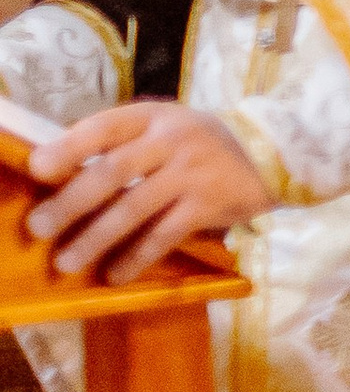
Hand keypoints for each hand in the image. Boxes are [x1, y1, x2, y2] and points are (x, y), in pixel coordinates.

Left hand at [26, 103, 273, 282]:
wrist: (272, 153)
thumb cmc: (203, 142)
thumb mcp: (166, 126)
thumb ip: (126, 143)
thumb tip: (66, 173)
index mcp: (152, 117)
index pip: (103, 128)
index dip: (68, 147)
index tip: (36, 169)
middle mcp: (170, 141)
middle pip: (113, 172)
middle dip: (71, 202)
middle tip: (39, 227)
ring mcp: (191, 173)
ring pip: (135, 208)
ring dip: (97, 237)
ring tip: (67, 261)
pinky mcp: (208, 205)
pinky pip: (165, 234)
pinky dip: (137, 256)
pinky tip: (115, 275)